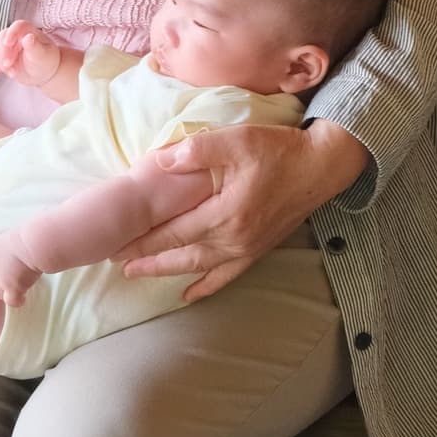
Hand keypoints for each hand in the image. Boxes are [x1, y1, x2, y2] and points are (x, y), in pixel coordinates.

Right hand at [0, 20, 60, 88]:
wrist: (43, 74)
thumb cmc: (46, 61)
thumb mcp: (42, 55)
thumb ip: (34, 46)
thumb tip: (28, 37)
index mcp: (27, 31)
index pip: (17, 26)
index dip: (11, 33)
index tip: (7, 43)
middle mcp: (15, 37)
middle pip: (2, 37)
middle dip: (3, 51)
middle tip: (8, 64)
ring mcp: (7, 48)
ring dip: (1, 62)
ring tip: (13, 73)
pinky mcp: (2, 59)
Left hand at [0, 236, 41, 307]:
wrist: (32, 243)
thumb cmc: (22, 239)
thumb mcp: (1, 243)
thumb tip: (1, 263)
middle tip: (10, 280)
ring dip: (8, 292)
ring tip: (20, 286)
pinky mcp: (11, 288)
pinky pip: (12, 302)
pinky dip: (18, 300)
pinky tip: (24, 296)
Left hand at [114, 120, 368, 301]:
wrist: (320, 166)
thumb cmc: (277, 150)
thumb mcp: (235, 141)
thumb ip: (195, 151)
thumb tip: (158, 161)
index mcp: (226, 214)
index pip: (173, 232)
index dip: (143, 240)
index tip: (116, 244)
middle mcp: (236, 239)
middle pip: (181, 256)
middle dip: (148, 261)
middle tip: (118, 264)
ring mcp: (248, 248)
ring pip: (200, 268)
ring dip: (168, 272)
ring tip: (140, 274)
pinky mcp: (258, 249)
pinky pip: (227, 275)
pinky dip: (206, 286)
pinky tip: (189, 295)